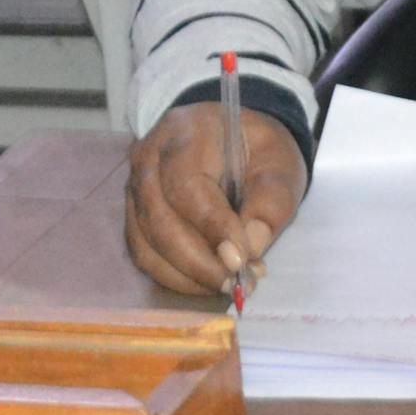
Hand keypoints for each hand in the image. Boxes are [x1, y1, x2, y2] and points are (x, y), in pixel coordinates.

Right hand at [123, 97, 306, 298]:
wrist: (235, 138)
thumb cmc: (258, 149)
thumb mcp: (281, 166)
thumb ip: (270, 205)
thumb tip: (248, 248)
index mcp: (186, 132)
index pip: (187, 187)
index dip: (212, 228)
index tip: (241, 261)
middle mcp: (149, 157)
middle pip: (159, 220)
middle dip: (199, 262)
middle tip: (239, 282)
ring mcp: (135, 186)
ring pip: (146, 244)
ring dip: (188, 275)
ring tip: (230, 283)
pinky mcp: (134, 214)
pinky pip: (144, 254)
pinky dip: (176, 276)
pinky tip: (208, 280)